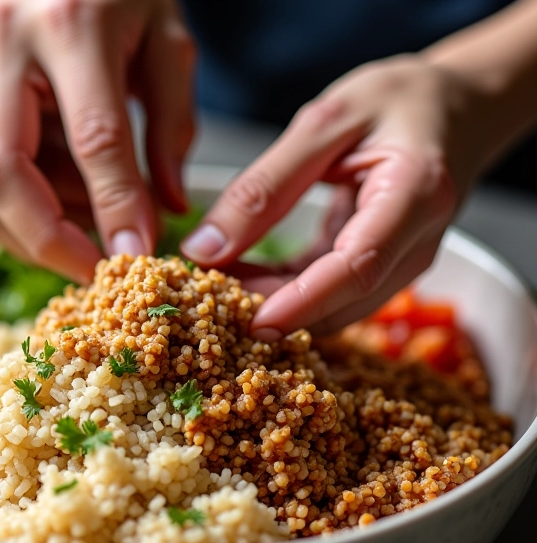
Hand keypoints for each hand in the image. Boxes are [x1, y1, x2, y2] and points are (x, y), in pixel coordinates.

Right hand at [0, 0, 195, 282]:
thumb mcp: (170, 45)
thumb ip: (173, 129)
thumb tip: (164, 213)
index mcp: (68, 25)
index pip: (93, 140)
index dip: (116, 209)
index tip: (138, 258)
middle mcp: (0, 45)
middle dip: (48, 242)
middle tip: (97, 272)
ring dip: (38, 228)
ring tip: (93, 219)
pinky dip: (28, 209)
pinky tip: (69, 196)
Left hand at [181, 55, 492, 337]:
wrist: (455, 111)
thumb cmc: (397, 102)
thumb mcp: (325, 123)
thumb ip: (266, 185)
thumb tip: (206, 248)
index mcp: (416, 194)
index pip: (358, 266)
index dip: (302, 302)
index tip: (250, 321)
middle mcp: (417, 244)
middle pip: (343, 302)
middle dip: (274, 308)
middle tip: (210, 292)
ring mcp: (402, 265)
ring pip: (333, 311)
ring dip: (274, 304)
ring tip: (218, 277)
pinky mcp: (380, 272)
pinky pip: (328, 298)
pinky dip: (284, 293)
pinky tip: (243, 272)